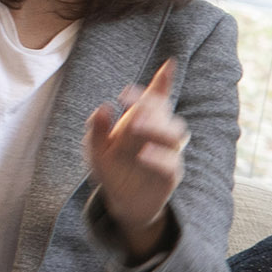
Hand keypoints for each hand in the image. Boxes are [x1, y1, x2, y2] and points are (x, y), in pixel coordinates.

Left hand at [85, 59, 187, 258]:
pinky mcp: (170, 175)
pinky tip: (143, 154)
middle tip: (131, 107)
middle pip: (165, 111)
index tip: (159, 68)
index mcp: (142, 120)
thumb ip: (97, 129)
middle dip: (150, 105)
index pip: (156, 96)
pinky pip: (171, 163)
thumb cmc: (112, 169)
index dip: (161, 81)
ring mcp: (167, 153)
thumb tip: (103, 108)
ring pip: (175, 133)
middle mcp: (157, 133)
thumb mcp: (95, 149)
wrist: (122, 202)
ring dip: (157, 126)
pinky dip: (159, 157)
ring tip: (135, 126)